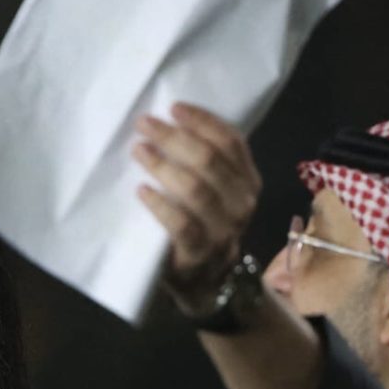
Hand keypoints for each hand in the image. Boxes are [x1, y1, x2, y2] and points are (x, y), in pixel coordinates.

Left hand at [133, 103, 261, 314]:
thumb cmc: (204, 224)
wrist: (205, 280)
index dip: (202, 121)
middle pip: (209, 161)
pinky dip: (159, 204)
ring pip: (196, 189)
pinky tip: (141, 190)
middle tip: (145, 124)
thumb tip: (171, 122)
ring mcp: (225, 230)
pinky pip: (181, 223)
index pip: (231, 142)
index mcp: (249, 181)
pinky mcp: (202, 252)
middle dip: (174, 138)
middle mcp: (243, 203)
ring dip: (163, 165)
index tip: (173, 108)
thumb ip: (207, 163)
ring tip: (139, 151)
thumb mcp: (217, 191)